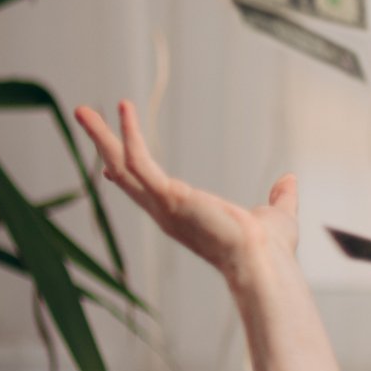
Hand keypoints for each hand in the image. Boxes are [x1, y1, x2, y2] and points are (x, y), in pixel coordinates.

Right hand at [74, 99, 297, 280]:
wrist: (265, 261)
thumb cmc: (270, 248)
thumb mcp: (276, 214)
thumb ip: (280, 197)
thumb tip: (289, 181)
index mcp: (186, 217)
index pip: (147, 194)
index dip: (128, 177)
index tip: (109, 165)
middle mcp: (166, 213)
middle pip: (124, 176)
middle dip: (104, 147)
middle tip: (85, 119)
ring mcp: (162, 205)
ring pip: (120, 165)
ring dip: (101, 136)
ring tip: (81, 110)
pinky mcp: (167, 196)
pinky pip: (137, 161)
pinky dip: (129, 134)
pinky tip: (123, 109)